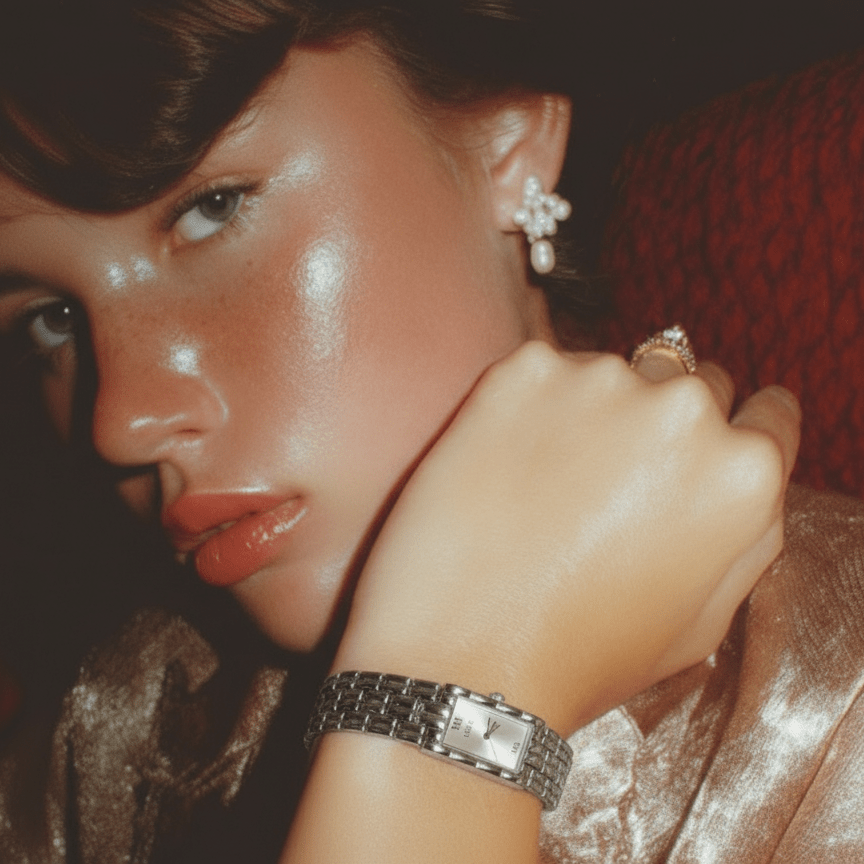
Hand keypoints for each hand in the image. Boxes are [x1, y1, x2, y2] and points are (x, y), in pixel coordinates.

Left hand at [335, 341, 799, 735]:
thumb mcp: (706, 617)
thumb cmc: (585, 654)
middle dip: (664, 423)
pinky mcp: (523, 371)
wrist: (466, 656)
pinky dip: (531, 405)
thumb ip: (747, 531)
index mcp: (742, 473)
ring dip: (594, 411)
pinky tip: (505, 464)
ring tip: (546, 482)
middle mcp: (682, 410)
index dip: (735, 439)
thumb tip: (740, 470)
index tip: (696, 457)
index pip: (767, 416)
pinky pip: (544, 373)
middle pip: (691, 384)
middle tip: (609, 481)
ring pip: (613, 374)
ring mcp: (599, 381)